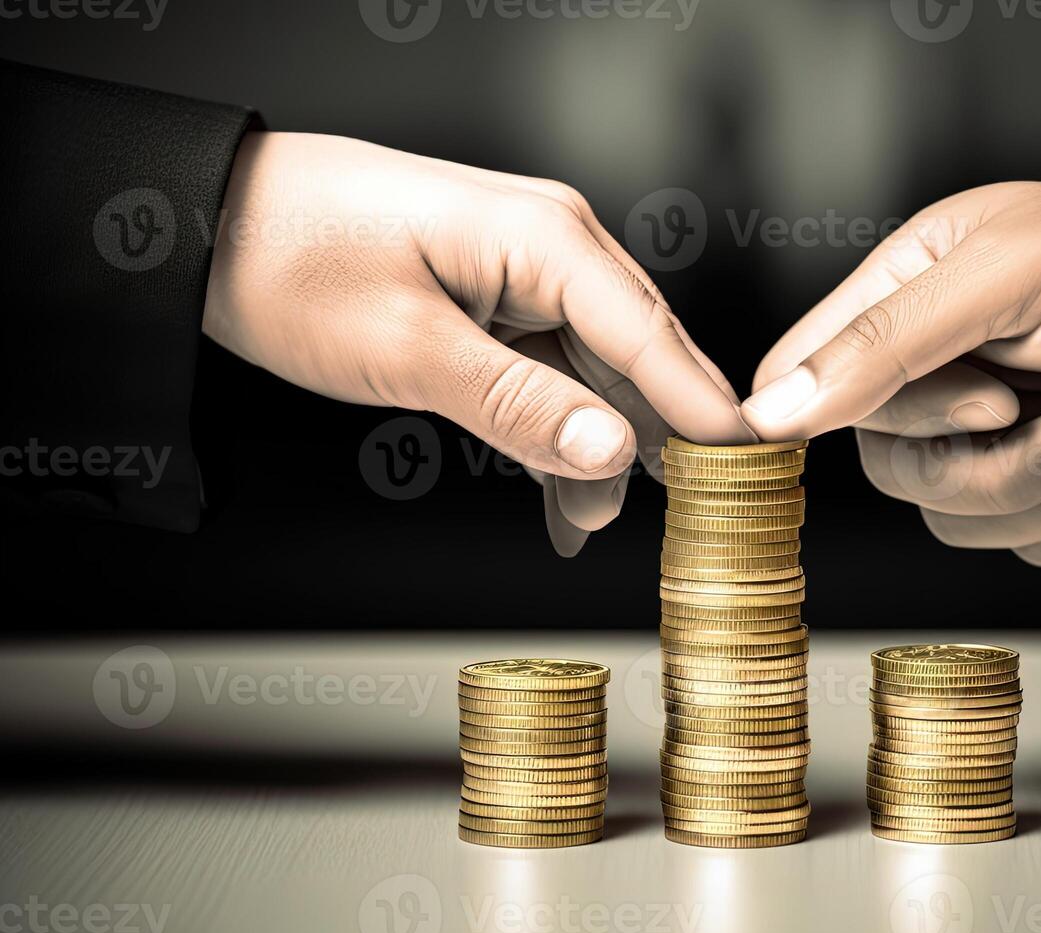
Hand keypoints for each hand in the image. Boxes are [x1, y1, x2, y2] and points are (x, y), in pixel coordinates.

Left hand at [204, 132, 750, 554]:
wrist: (208, 222)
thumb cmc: (291, 259)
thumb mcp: (407, 349)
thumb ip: (520, 406)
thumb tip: (614, 452)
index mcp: (546, 238)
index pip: (655, 338)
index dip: (706, 413)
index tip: (754, 469)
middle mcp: (551, 246)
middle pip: (636, 361)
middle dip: (650, 446)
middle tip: (678, 524)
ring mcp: (523, 272)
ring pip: (595, 377)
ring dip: (593, 452)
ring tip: (584, 524)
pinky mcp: (495, 298)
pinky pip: (551, 372)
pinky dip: (554, 433)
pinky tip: (559, 493)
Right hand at [743, 176, 1040, 564]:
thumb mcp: (1006, 279)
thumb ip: (884, 345)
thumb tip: (771, 414)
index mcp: (906, 296)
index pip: (808, 379)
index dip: (854, 417)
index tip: (975, 412)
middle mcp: (938, 369)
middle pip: (897, 474)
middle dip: (1000, 468)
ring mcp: (994, 432)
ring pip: (966, 521)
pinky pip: (1036, 542)